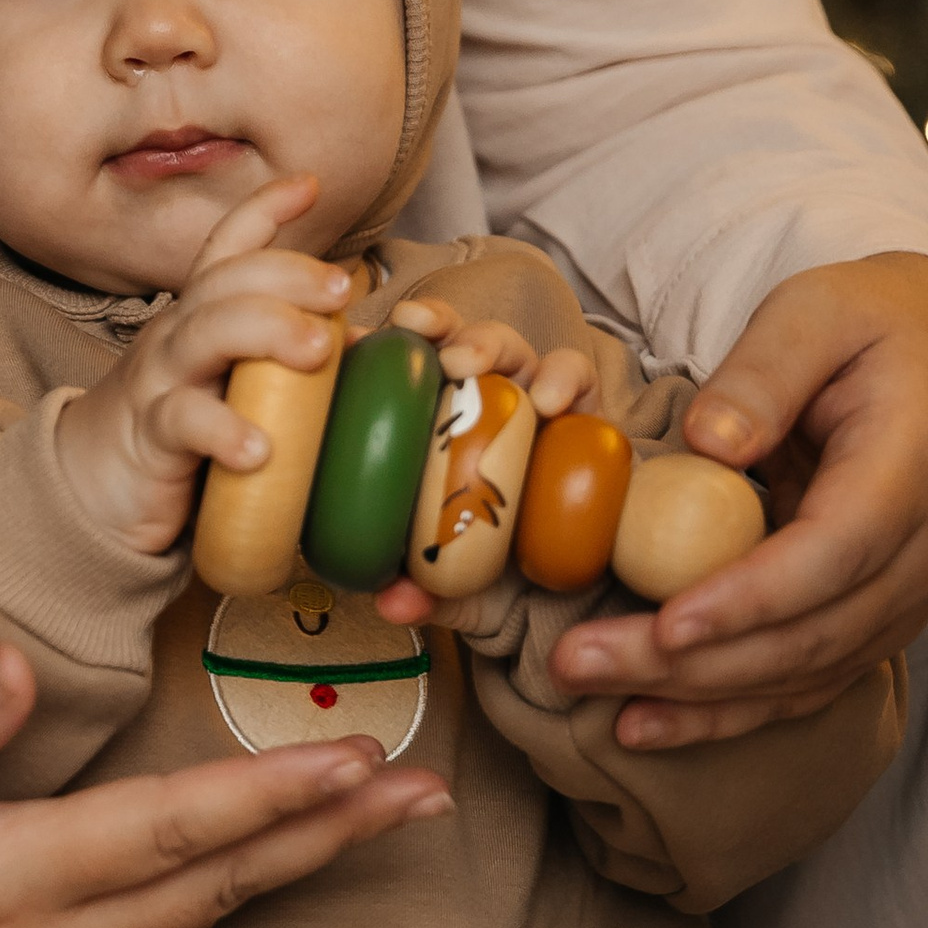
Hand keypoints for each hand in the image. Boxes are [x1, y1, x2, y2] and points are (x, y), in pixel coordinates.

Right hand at [0, 639, 448, 927]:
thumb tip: (21, 660)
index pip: (163, 835)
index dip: (267, 798)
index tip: (355, 765)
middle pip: (214, 887)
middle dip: (326, 838)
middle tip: (427, 798)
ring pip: (199, 920)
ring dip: (292, 867)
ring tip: (380, 821)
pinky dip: (230, 896)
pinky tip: (269, 866)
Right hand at [55, 174, 354, 555]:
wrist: (94, 491)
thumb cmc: (180, 436)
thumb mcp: (233, 387)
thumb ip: (288, 364)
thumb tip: (362, 345)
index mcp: (202, 318)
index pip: (227, 249)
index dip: (263, 210)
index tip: (309, 184)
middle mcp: (177, 335)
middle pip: (227, 281)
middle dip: (287, 273)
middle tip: (340, 289)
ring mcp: (160, 380)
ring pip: (206, 332)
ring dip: (266, 330)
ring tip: (316, 350)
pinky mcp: (151, 436)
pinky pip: (184, 421)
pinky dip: (224, 430)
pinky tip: (259, 449)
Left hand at [370, 310, 595, 625]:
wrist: (571, 582)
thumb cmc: (495, 569)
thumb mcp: (454, 588)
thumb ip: (424, 593)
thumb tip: (391, 601)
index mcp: (426, 428)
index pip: (391, 372)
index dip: (369, 349)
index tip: (348, 344)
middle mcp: (471, 400)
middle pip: (445, 340)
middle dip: (429, 325)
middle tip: (413, 336)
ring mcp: (524, 396)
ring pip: (503, 344)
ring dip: (483, 342)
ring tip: (468, 363)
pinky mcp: (579, 404)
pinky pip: (572, 375)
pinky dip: (560, 378)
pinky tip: (549, 401)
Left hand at [545, 252, 927, 747]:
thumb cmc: (866, 325)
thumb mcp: (814, 311)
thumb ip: (764, 372)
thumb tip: (709, 444)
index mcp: (908, 471)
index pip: (832, 555)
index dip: (750, 599)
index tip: (669, 625)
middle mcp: (918, 552)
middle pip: (805, 634)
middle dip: (688, 664)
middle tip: (578, 663)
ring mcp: (898, 597)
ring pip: (798, 674)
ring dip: (693, 699)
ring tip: (594, 698)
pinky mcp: (867, 622)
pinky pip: (798, 685)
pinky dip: (722, 713)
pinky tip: (644, 723)